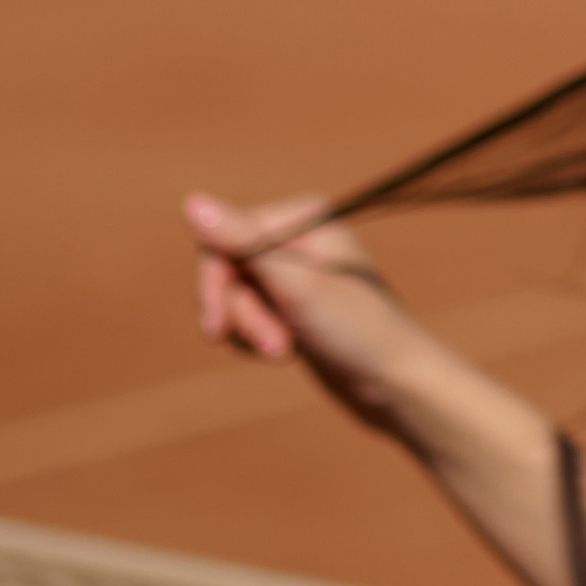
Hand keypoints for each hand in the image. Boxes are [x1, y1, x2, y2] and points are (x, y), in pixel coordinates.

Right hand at [185, 192, 414, 423]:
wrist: (395, 384)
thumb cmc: (357, 330)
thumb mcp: (295, 286)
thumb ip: (242, 244)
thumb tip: (190, 201)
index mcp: (302, 215)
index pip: (222, 237)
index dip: (214, 285)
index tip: (216, 329)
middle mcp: (297, 234)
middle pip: (224, 267)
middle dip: (239, 312)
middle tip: (271, 347)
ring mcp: (295, 270)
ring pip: (233, 295)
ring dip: (251, 329)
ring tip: (285, 351)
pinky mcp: (293, 302)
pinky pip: (247, 314)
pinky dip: (256, 337)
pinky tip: (287, 351)